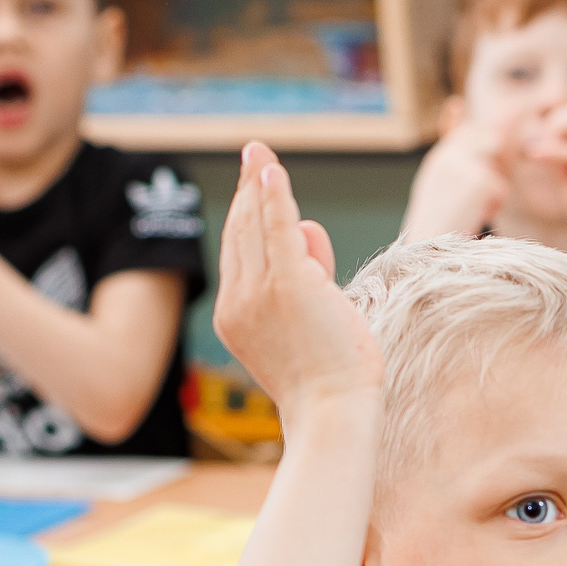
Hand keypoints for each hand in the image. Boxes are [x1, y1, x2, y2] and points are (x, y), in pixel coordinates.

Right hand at [211, 142, 383, 416]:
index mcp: (235, 317)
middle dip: (249, 190)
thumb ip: (307, 275)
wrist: (332, 412)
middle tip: (254, 155)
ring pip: (257, 226)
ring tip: (262, 153)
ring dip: (262, 185)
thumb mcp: (310, 323)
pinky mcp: (289, 284)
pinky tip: (272, 168)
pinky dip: (274, 195)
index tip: (253, 186)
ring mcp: (260, 292)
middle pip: (241, 232)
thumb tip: (306, 228)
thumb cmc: (329, 380)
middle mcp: (238, 301)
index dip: (246, 215)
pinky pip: (277, 227)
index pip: (238, 253)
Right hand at [399, 116, 508, 239]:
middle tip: (487, 191)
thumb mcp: (437, 187)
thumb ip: (453, 164)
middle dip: (496, 164)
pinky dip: (494, 206)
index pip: (469, 131)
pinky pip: (501, 189)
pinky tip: (474, 217)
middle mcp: (450, 155)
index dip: (484, 143)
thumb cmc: (435, 224)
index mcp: (438, 156)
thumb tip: (470, 147)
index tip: (488, 163)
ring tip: (472, 209)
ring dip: (493, 190)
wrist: (429, 246)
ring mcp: (465, 166)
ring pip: (498, 170)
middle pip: (490, 140)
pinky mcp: (480, 181)